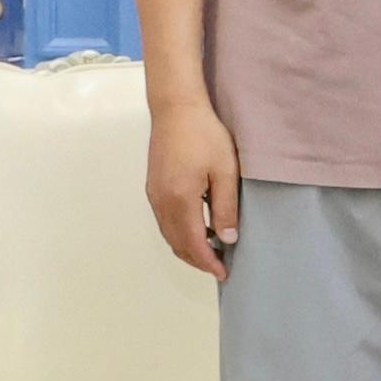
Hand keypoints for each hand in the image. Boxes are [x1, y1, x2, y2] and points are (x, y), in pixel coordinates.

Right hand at [146, 95, 240, 281]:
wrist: (176, 107)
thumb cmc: (204, 135)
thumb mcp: (225, 171)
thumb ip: (225, 207)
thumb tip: (227, 239)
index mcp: (180, 201)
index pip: (193, 244)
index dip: (208, 262)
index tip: (224, 273)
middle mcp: (161, 202)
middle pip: (176, 243)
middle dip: (197, 259)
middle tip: (219, 266)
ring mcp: (154, 194)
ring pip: (168, 233)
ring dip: (188, 246)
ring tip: (212, 250)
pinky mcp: (153, 186)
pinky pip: (165, 220)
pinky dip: (180, 232)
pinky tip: (198, 227)